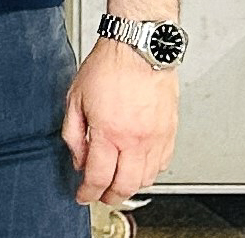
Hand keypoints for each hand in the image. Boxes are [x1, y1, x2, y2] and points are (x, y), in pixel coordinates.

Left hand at [64, 37, 178, 204]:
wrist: (139, 48)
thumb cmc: (108, 66)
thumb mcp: (75, 98)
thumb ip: (73, 133)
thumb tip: (78, 159)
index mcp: (109, 132)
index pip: (98, 176)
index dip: (88, 193)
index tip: (83, 196)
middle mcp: (135, 139)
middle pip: (125, 185)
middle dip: (110, 197)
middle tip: (101, 196)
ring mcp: (156, 137)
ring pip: (147, 178)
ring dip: (131, 186)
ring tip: (118, 183)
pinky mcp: (170, 132)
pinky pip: (163, 163)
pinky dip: (151, 172)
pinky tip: (139, 166)